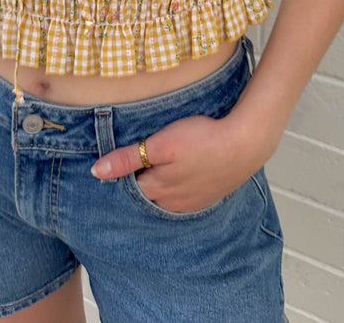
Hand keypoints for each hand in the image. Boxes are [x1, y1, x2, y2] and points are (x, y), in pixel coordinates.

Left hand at [90, 113, 263, 213]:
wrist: (245, 144)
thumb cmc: (202, 140)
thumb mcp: (160, 144)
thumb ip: (128, 159)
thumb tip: (97, 172)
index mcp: (158, 190)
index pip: (129, 187)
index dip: (123, 173)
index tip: (123, 158)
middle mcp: (173, 203)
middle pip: (147, 194)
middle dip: (141, 179)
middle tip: (140, 158)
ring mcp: (193, 202)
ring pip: (167, 196)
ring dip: (161, 182)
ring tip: (161, 162)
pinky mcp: (209, 195)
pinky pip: (186, 195)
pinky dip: (180, 185)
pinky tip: (183, 170)